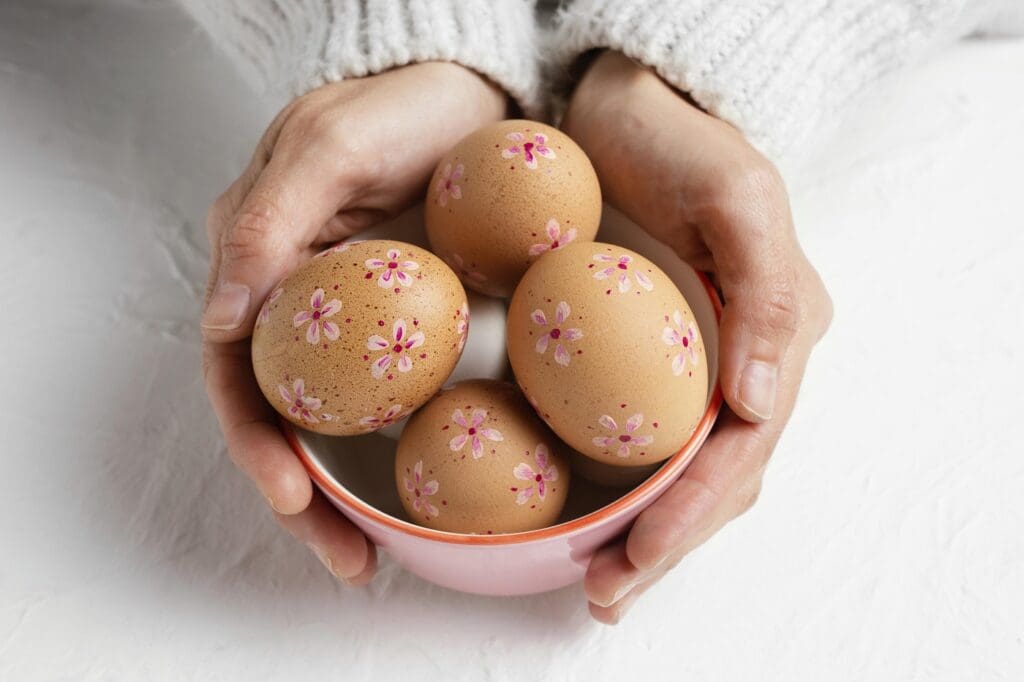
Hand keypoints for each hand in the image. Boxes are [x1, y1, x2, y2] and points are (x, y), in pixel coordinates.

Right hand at [201, 63, 506, 583]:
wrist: (474, 88)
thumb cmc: (397, 105)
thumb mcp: (328, 149)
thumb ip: (268, 225)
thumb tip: (220, 323)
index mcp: (256, 262)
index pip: (239, 375)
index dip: (258, 446)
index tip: (292, 503)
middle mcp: (295, 299)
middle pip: (284, 416)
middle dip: (304, 496)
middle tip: (349, 561)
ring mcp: (353, 314)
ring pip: (335, 420)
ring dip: (349, 491)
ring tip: (377, 556)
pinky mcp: (408, 319)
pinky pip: (393, 394)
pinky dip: (399, 449)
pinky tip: (422, 490)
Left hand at [562, 51, 832, 622]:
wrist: (617, 102)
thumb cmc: (679, 140)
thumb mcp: (736, 196)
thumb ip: (764, 296)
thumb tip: (760, 406)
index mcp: (777, 333)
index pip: (743, 449)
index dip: (694, 515)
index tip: (637, 562)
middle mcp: (742, 357)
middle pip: (716, 476)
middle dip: (667, 544)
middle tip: (608, 597)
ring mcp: (694, 358)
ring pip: (681, 468)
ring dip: (646, 531)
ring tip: (599, 583)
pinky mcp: (642, 351)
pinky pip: (638, 433)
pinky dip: (620, 484)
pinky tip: (588, 517)